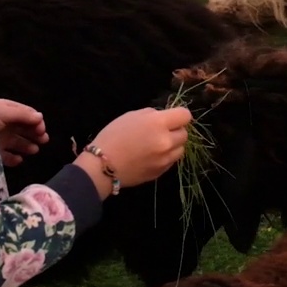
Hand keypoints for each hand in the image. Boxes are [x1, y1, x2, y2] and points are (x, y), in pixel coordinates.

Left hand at [0, 99, 49, 166]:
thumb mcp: (4, 112)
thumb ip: (23, 115)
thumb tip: (40, 117)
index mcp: (6, 110)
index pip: (26, 114)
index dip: (36, 121)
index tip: (41, 130)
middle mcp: (4, 123)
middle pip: (24, 128)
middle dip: (35, 134)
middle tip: (44, 140)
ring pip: (17, 142)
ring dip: (27, 145)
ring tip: (34, 150)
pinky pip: (7, 156)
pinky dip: (14, 158)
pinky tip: (20, 160)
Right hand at [75, 107, 191, 196]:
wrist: (102, 166)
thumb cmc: (113, 136)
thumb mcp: (131, 116)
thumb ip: (151, 115)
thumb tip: (163, 118)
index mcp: (158, 123)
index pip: (185, 115)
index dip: (179, 115)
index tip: (172, 117)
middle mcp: (166, 141)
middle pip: (185, 134)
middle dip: (175, 131)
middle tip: (161, 132)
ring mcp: (165, 159)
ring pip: (181, 149)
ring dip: (173, 145)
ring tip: (157, 145)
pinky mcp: (161, 172)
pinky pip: (171, 161)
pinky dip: (166, 157)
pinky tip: (151, 156)